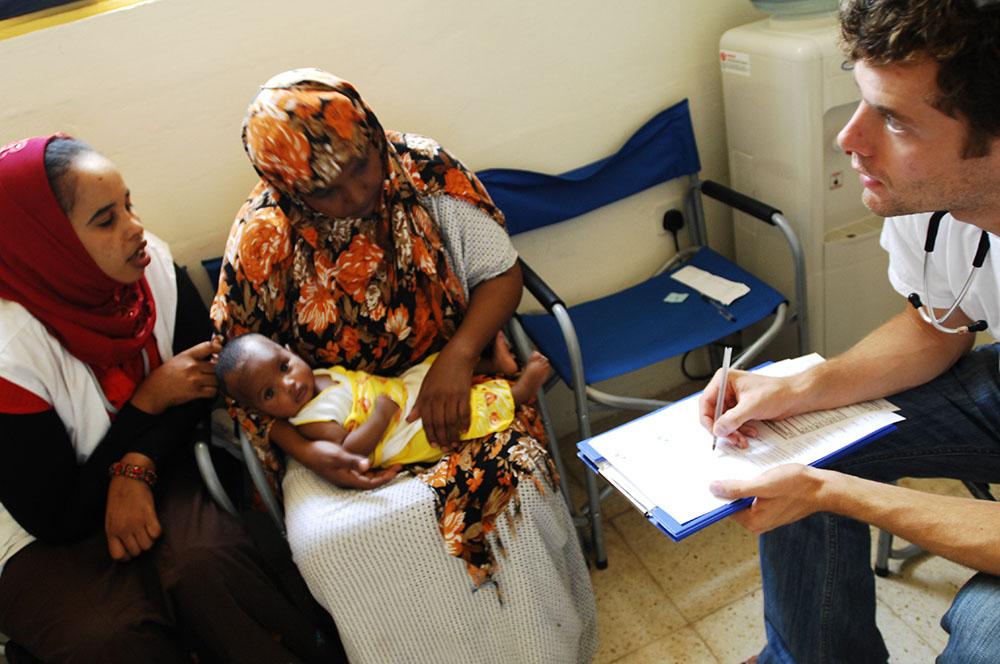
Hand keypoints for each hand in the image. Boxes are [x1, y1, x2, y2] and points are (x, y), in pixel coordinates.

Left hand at [105, 454, 160, 560]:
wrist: (128, 479)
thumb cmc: (118, 498)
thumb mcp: (110, 518)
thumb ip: (115, 533)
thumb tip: (124, 547)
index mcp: (111, 531)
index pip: (118, 555)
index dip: (127, 555)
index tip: (131, 550)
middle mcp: (124, 529)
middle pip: (136, 551)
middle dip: (140, 546)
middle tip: (140, 537)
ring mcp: (137, 523)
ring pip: (148, 545)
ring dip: (149, 540)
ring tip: (147, 531)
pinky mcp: (149, 515)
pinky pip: (157, 533)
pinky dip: (157, 532)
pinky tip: (153, 525)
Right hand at [131, 339, 220, 413]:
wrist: (154, 390)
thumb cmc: (166, 375)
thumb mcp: (178, 359)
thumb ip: (195, 356)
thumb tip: (215, 354)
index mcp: (187, 355)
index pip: (209, 346)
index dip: (219, 348)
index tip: (221, 352)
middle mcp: (192, 366)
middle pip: (216, 365)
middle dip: (218, 370)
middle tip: (214, 373)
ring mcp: (194, 379)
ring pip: (216, 379)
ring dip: (216, 382)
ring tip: (211, 382)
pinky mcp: (195, 392)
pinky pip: (213, 391)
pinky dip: (214, 392)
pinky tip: (208, 390)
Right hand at [301, 439, 398, 487]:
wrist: (304, 450)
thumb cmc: (320, 452)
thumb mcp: (338, 455)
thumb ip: (353, 460)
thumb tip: (368, 465)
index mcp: (348, 478)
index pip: (372, 483)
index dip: (386, 478)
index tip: (397, 470)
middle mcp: (347, 479)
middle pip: (371, 481)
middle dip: (386, 475)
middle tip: (399, 466)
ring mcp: (345, 474)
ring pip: (367, 477)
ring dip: (379, 472)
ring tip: (391, 464)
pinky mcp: (343, 468)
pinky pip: (361, 471)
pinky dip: (371, 468)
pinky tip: (376, 461)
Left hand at [406, 348, 474, 448]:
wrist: (457, 356)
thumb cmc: (439, 370)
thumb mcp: (425, 385)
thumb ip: (419, 404)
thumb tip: (409, 420)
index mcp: (426, 396)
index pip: (426, 420)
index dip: (430, 434)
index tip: (433, 445)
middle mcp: (438, 398)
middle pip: (439, 423)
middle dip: (442, 438)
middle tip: (445, 449)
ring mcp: (451, 397)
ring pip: (451, 421)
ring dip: (452, 435)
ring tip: (454, 444)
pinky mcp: (464, 394)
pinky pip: (464, 413)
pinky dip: (464, 424)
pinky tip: (463, 432)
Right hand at [698, 369, 797, 447]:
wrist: (795, 397)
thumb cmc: (777, 392)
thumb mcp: (752, 406)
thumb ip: (732, 419)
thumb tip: (717, 429)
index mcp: (724, 380)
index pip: (706, 401)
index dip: (708, 419)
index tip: (714, 432)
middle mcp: (726, 390)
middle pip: (714, 414)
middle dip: (724, 428)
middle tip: (732, 438)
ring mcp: (733, 400)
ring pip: (724, 422)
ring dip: (733, 432)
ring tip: (743, 439)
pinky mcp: (741, 409)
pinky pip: (733, 424)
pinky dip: (740, 431)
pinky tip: (751, 433)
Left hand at [709, 463, 829, 533]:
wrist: (824, 488)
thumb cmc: (797, 486)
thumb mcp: (763, 484)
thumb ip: (737, 489)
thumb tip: (713, 490)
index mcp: (753, 521)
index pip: (724, 508)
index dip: (717, 493)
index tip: (709, 479)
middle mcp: (758, 522)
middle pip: (734, 503)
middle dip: (729, 487)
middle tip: (723, 469)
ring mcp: (767, 515)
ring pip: (745, 498)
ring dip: (742, 484)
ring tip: (741, 469)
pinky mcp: (773, 506)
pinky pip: (756, 496)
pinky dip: (753, 485)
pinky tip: (756, 473)